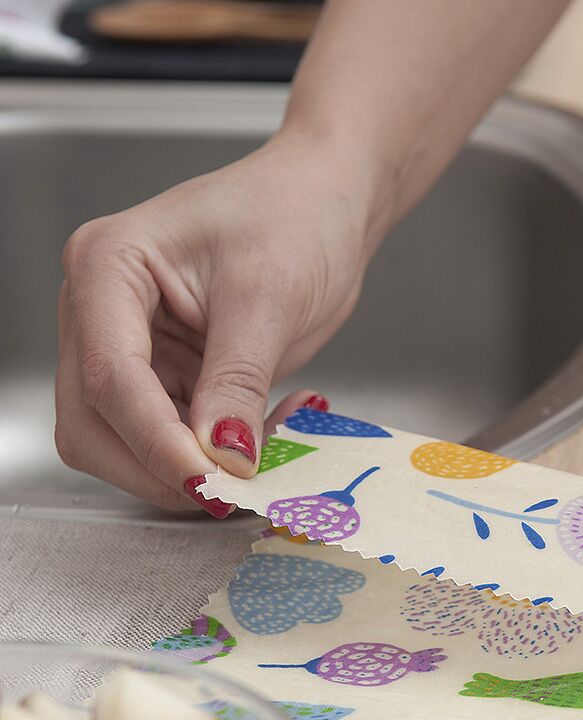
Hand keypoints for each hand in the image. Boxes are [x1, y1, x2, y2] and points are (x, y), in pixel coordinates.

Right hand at [55, 132, 378, 513]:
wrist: (326, 205)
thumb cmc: (295, 214)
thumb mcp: (268, 297)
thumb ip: (236, 382)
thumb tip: (222, 458)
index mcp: (108, 267)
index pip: (110, 379)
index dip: (158, 444)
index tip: (214, 482)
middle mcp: (100, 311)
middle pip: (94, 425)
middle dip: (160, 468)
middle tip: (234, 487)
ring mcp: (128, 348)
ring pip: (122, 446)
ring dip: (188, 469)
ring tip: (264, 451)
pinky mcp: (163, 378)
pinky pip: (168, 442)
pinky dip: (213, 458)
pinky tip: (264, 437)